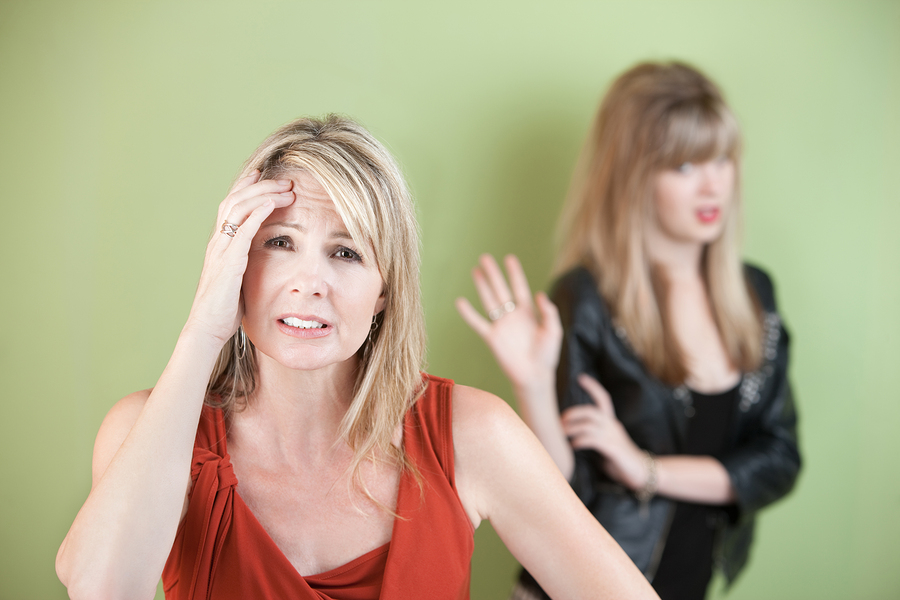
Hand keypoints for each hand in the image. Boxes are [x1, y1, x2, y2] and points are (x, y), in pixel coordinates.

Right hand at [184, 171, 294, 344]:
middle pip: (236, 200)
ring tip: (286, 189)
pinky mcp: (229, 262)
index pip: (231, 205)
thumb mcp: (237, 278)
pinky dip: (257, 214)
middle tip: (285, 180)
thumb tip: (258, 256)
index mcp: (220, 244)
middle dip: (261, 186)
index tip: (265, 174)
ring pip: (239, 209)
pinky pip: (243, 231)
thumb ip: (244, 262)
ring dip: (264, 195)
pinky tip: (272, 204)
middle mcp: (218, 242)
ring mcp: (221, 250)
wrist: (208, 327)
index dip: (246, 187)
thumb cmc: (224, 308)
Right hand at [456, 254, 562, 391]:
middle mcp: (512, 316)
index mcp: (528, 312)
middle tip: (485, 258)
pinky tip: (460, 302)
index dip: (515, 273)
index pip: (520, 287)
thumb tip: (540, 294)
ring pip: (489, 301)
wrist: (535, 376)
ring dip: (482, 286)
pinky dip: (468, 313)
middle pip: (501, 290)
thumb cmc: (547, 355)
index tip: (509, 258)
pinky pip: (478, 323)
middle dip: (493, 274)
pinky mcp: (492, 338)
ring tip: (475, 270)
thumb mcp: (554, 331)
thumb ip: (549, 312)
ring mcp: (501, 326)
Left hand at [561, 374, 648, 490]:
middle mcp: (613, 426)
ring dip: (572, 428)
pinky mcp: (613, 449)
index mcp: (612, 423)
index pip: (604, 398)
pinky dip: (580, 441)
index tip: (581, 377)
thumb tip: (570, 435)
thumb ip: (594, 437)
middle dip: (573, 413)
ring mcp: (613, 437)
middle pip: (591, 411)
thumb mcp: (606, 444)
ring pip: (589, 425)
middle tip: (559, 421)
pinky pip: (593, 440)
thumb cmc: (620, 460)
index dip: (593, 387)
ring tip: (561, 434)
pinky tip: (573, 446)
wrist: (642, 472)